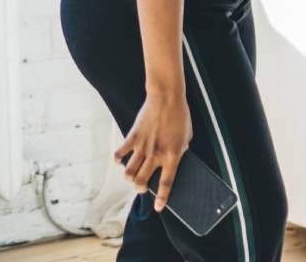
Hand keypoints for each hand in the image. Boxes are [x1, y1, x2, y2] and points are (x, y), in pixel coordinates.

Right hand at [117, 91, 190, 210]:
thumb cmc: (180, 116)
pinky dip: (118, 159)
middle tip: (142, 187)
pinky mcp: (132, 137)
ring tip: (132, 176)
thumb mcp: (187, 136)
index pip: (167, 182)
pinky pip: (120, 154)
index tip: (158, 208)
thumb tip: (173, 160)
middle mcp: (156, 154)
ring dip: (129, 178)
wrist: (167, 98)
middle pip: (142, 181)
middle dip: (140, 189)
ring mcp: (143, 147)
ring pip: (129, 172)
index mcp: (173, 155)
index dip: (162, 197)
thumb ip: (180, 150)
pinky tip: (119, 160)